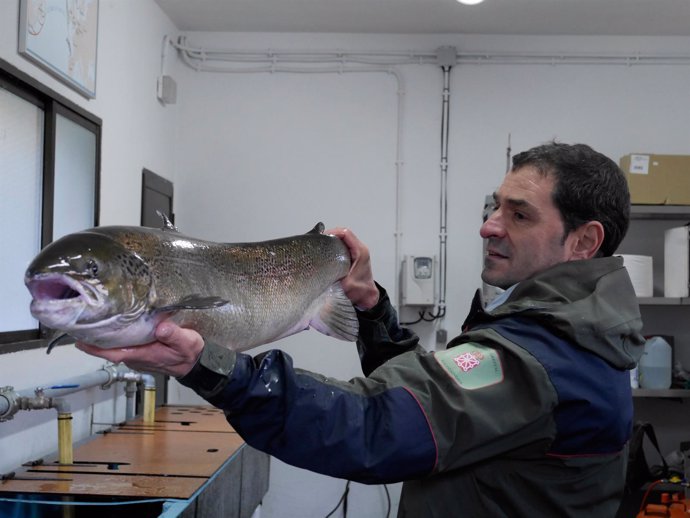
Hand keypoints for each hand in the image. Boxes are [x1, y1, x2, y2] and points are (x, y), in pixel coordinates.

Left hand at [75, 322, 204, 377]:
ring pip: (113, 347)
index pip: (112, 352)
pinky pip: (121, 345)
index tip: (79, 339)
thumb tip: (161, 327)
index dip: (94, 348)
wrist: (194, 363)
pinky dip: (113, 337)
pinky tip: (111, 325)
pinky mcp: (139, 351)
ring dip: (102, 337)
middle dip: (93, 338)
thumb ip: (174, 335)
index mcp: (142, 354)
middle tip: (80, 322)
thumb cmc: (189, 353)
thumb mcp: (187, 342)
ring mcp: (136, 355)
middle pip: (108, 349)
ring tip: (92, 320)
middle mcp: (135, 356)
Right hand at [327, 227, 378, 309]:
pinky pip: (342, 247)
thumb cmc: (362, 291)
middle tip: (319, 242)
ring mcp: (356, 253)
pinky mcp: (352, 258)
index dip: (333, 232)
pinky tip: (326, 254)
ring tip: (321, 247)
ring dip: (332, 242)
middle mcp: (359, 250)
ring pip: (342, 240)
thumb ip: (335, 279)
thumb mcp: (347, 285)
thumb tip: (321, 276)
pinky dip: (334, 247)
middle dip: (330, 236)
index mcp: (360, 252)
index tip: (322, 237)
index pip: (346, 233)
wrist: (368, 297)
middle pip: (343, 235)